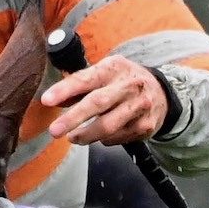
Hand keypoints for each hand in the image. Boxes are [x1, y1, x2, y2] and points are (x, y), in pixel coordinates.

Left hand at [40, 55, 167, 145]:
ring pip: (107, 126)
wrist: (162, 92)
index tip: (46, 100)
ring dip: (85, 135)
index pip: (86, 78)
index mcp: (114, 68)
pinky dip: (104, 139)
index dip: (65, 89)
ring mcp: (139, 106)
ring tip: (73, 137)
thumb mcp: (103, 74)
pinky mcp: (145, 126)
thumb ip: (79, 86)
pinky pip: (116, 138)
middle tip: (54, 131)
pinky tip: (102, 134)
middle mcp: (129, 85)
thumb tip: (53, 100)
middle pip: (98, 103)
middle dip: (73, 118)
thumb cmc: (122, 82)